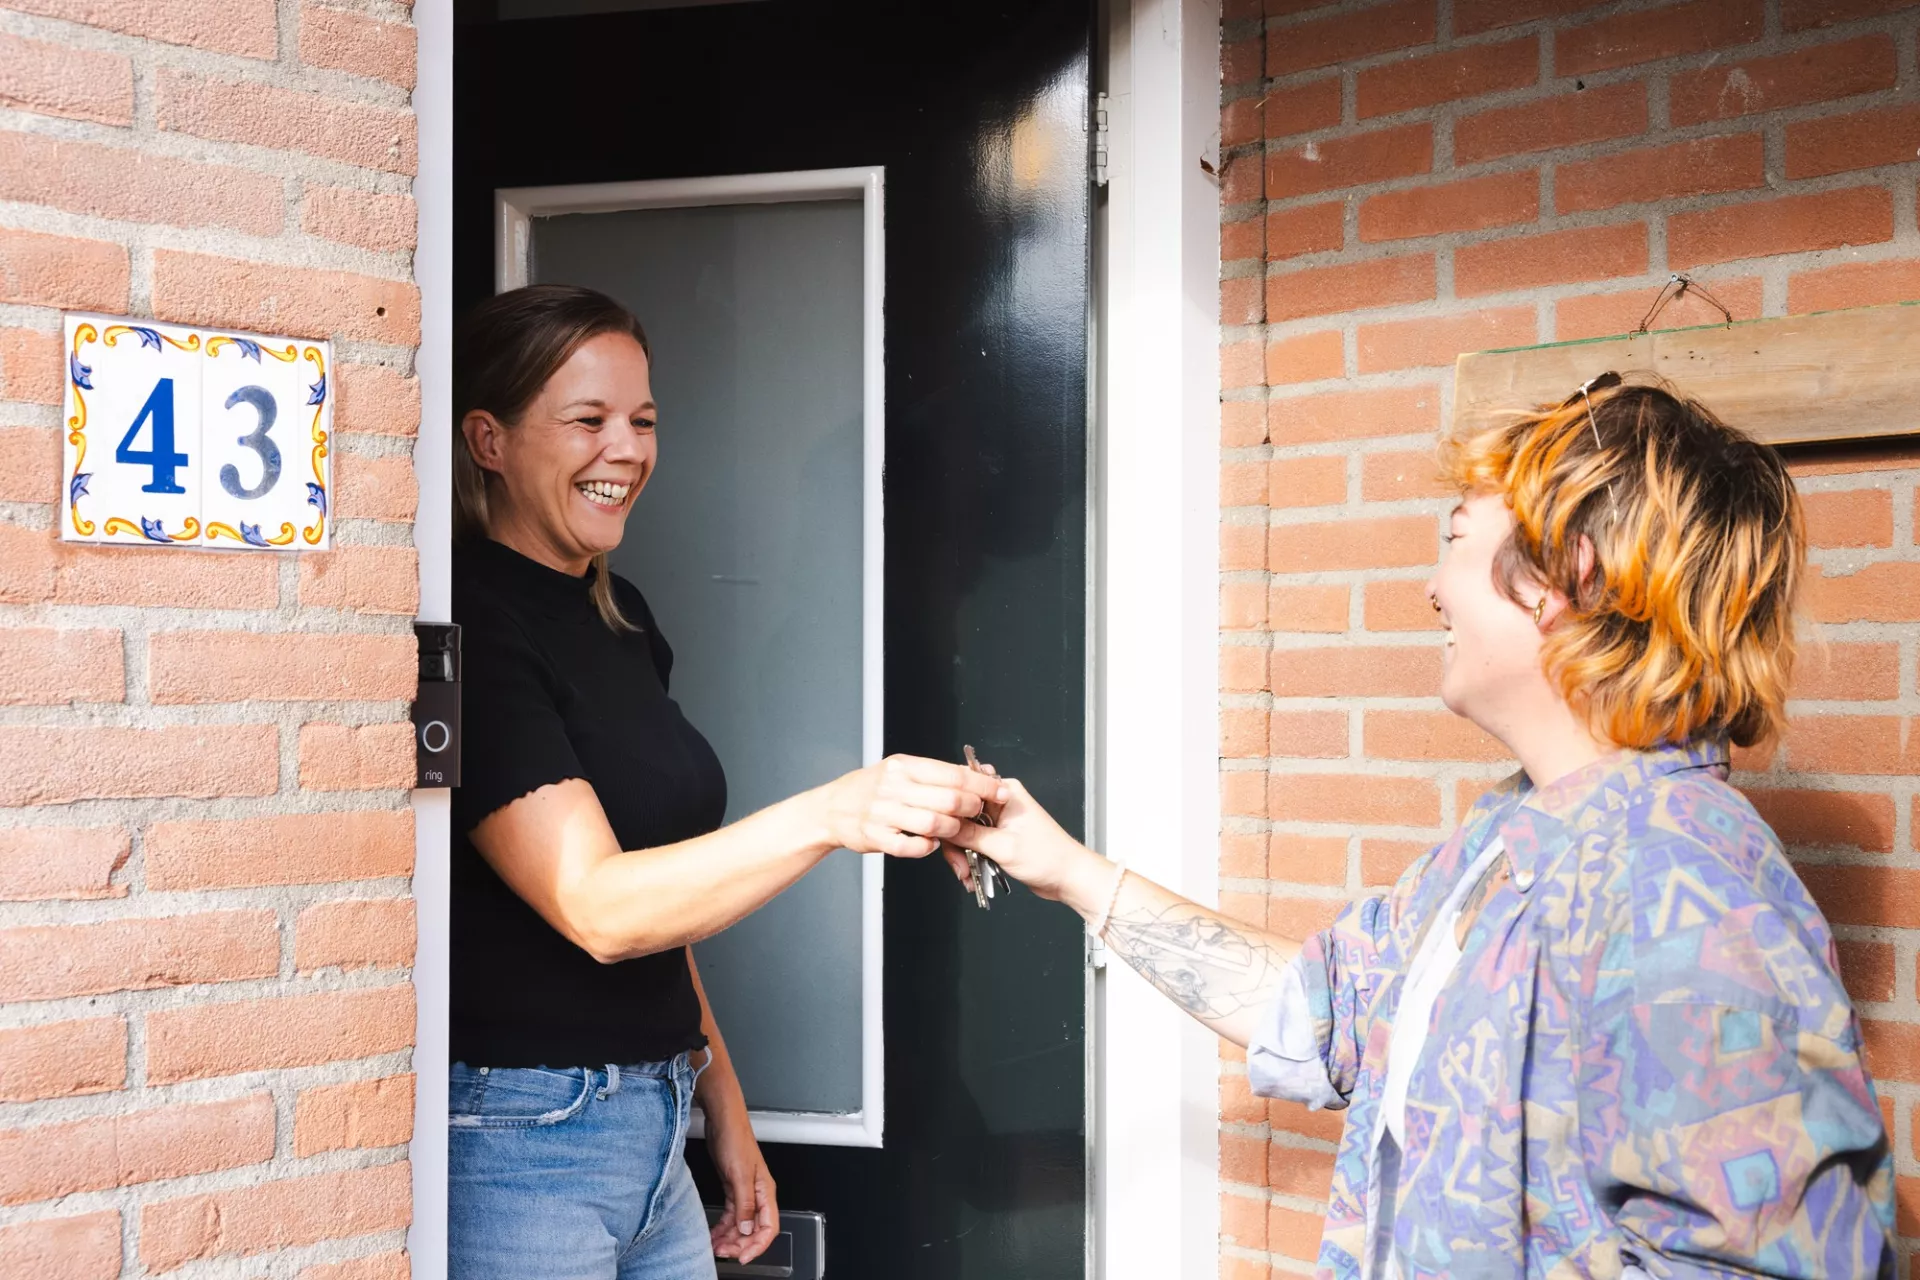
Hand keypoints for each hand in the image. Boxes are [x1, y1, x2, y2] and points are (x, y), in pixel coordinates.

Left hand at [705, 1107, 777, 1262]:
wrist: (722, 1121)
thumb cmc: (735, 1138)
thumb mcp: (739, 1175)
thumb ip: (745, 1204)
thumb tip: (748, 1229)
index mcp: (765, 1191)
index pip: (768, 1228)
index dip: (758, 1246)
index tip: (742, 1257)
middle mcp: (757, 1194)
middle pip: (754, 1229)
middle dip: (740, 1244)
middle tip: (723, 1252)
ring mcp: (745, 1191)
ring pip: (741, 1224)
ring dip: (730, 1238)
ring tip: (715, 1246)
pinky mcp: (732, 1188)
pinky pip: (730, 1215)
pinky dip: (723, 1227)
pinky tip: (714, 1233)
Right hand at [818, 754, 1008, 858]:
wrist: (831, 808)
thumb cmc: (870, 789)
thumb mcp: (899, 770)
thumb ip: (931, 775)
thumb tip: (971, 776)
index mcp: (904, 766)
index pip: (954, 774)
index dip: (982, 785)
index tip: (1000, 791)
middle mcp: (894, 786)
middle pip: (949, 799)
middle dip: (972, 809)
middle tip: (979, 814)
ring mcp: (883, 812)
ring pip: (934, 824)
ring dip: (953, 830)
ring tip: (957, 830)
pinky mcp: (875, 836)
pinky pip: (910, 846)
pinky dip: (926, 847)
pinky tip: (930, 844)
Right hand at [943, 778, 1112, 910]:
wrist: (1068, 878)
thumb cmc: (1048, 857)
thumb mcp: (1002, 846)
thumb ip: (969, 835)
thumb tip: (942, 825)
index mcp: (1005, 792)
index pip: (964, 790)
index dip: (948, 809)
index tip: (939, 827)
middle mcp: (1000, 802)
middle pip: (961, 815)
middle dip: (956, 843)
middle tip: (959, 865)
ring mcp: (999, 820)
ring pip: (965, 832)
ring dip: (963, 856)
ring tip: (967, 875)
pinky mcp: (999, 836)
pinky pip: (975, 844)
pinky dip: (971, 860)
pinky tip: (972, 876)